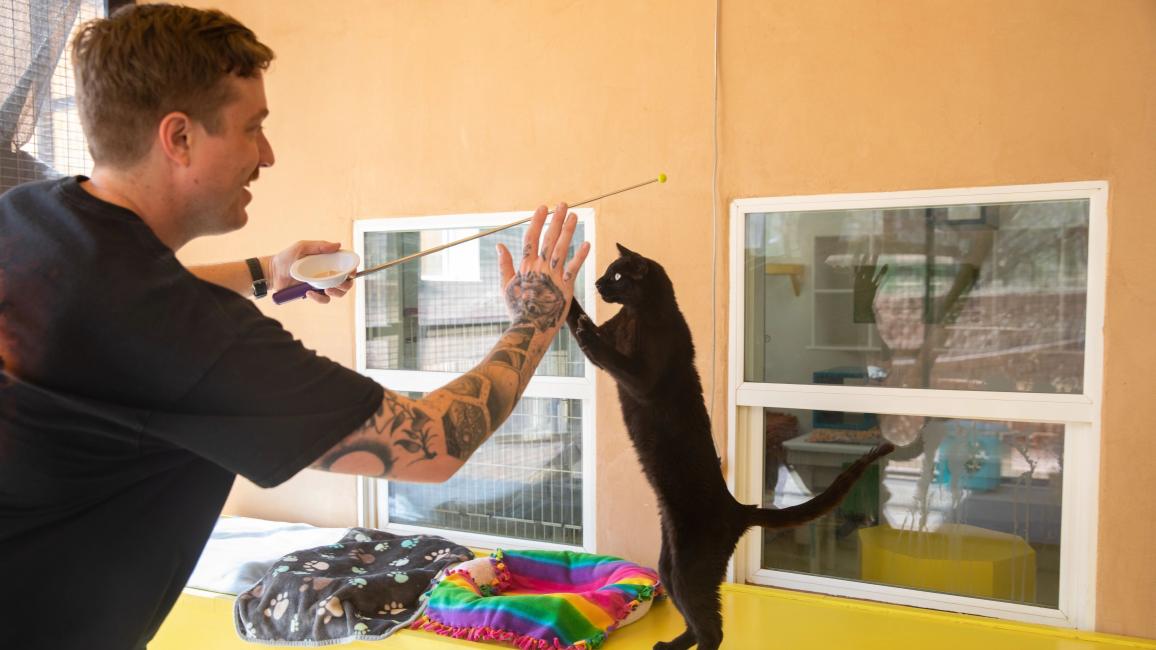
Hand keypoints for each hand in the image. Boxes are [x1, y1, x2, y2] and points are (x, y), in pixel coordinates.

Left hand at [268, 240, 353, 303]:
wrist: (272, 273)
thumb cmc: (286, 257)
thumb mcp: (301, 246)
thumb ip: (319, 245)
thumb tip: (338, 245)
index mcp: (328, 261)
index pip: (346, 265)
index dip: (352, 269)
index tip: (351, 272)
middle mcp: (328, 273)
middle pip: (346, 282)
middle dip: (346, 284)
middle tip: (339, 284)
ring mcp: (322, 284)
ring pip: (338, 293)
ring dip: (336, 292)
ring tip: (326, 289)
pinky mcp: (315, 294)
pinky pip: (324, 299)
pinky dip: (319, 298)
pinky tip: (309, 293)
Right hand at [496, 203, 590, 331]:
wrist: (530, 328)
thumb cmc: (518, 308)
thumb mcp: (506, 285)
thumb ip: (504, 264)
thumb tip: (499, 245)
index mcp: (525, 266)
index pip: (531, 238)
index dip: (537, 221)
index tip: (543, 207)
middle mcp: (540, 268)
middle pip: (549, 239)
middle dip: (556, 220)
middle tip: (562, 204)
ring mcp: (553, 276)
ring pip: (562, 249)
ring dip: (568, 231)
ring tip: (573, 216)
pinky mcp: (566, 287)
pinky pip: (574, 268)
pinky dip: (580, 256)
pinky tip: (587, 243)